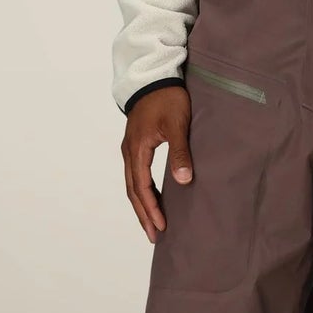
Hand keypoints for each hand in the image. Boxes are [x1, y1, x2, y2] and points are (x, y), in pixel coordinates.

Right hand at [121, 86, 192, 241]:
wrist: (153, 77)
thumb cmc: (167, 98)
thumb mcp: (177, 124)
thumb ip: (180, 152)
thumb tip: (184, 181)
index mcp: (137, 150)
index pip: (142, 188)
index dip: (151, 209)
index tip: (161, 226)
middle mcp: (129, 152)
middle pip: (133, 191)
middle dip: (143, 214)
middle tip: (154, 236)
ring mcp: (130, 149)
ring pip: (132, 185)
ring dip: (141, 205)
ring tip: (151, 225)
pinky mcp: (135, 146)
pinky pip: (135, 175)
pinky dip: (142, 191)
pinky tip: (151, 200)